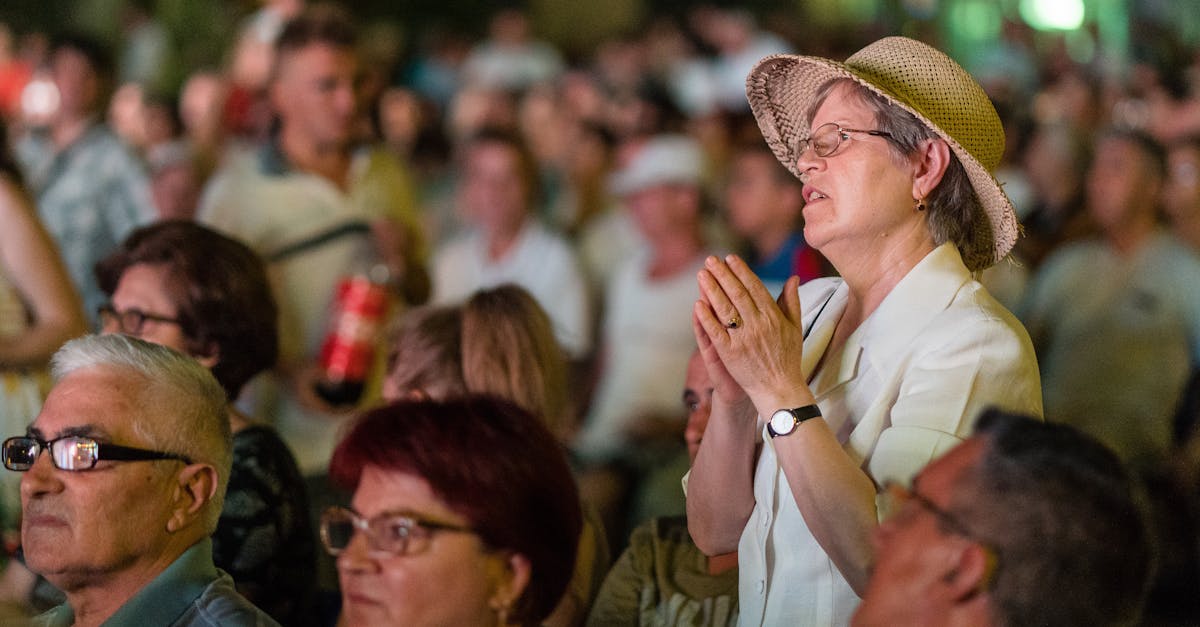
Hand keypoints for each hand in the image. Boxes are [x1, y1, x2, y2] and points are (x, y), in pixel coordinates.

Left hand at [695, 255, 812, 409]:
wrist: (779, 389)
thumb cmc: (788, 358)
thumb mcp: (795, 328)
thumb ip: (791, 301)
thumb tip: (793, 278)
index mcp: (773, 317)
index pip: (755, 288)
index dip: (741, 271)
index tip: (730, 259)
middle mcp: (758, 325)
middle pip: (737, 294)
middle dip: (723, 274)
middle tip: (710, 260)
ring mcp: (743, 339)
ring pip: (725, 309)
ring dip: (712, 290)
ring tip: (702, 274)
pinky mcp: (730, 353)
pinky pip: (715, 331)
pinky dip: (706, 317)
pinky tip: (698, 304)